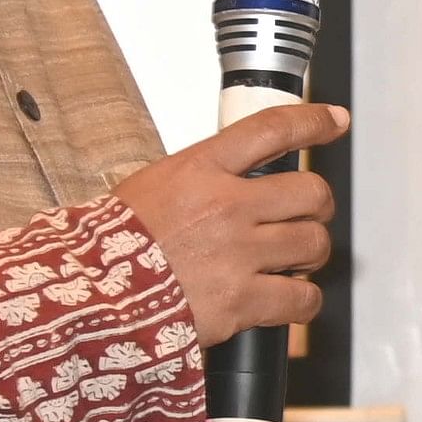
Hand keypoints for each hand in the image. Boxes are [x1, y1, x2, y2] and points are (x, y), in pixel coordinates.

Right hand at [114, 103, 347, 344]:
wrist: (86, 301)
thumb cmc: (108, 248)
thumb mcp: (149, 188)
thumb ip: (200, 179)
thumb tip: (235, 176)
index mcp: (200, 170)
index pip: (271, 129)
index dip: (313, 121)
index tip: (335, 120)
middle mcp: (227, 206)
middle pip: (311, 192)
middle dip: (317, 206)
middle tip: (306, 217)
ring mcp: (238, 254)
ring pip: (313, 243)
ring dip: (310, 253)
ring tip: (292, 260)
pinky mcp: (241, 301)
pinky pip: (301, 297)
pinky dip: (303, 300)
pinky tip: (290, 299)